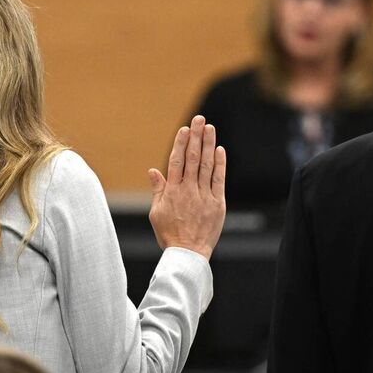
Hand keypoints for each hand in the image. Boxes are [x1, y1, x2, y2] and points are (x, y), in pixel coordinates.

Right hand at [148, 115, 226, 258]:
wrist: (188, 254)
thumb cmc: (170, 234)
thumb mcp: (157, 212)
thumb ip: (158, 190)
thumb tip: (153, 171)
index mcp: (172, 191)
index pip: (176, 161)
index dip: (181, 143)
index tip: (185, 129)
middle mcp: (188, 190)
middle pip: (193, 158)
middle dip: (196, 137)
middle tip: (200, 119)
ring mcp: (204, 196)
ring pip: (206, 165)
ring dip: (208, 145)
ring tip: (210, 128)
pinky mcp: (217, 204)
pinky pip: (219, 180)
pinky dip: (219, 164)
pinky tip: (220, 150)